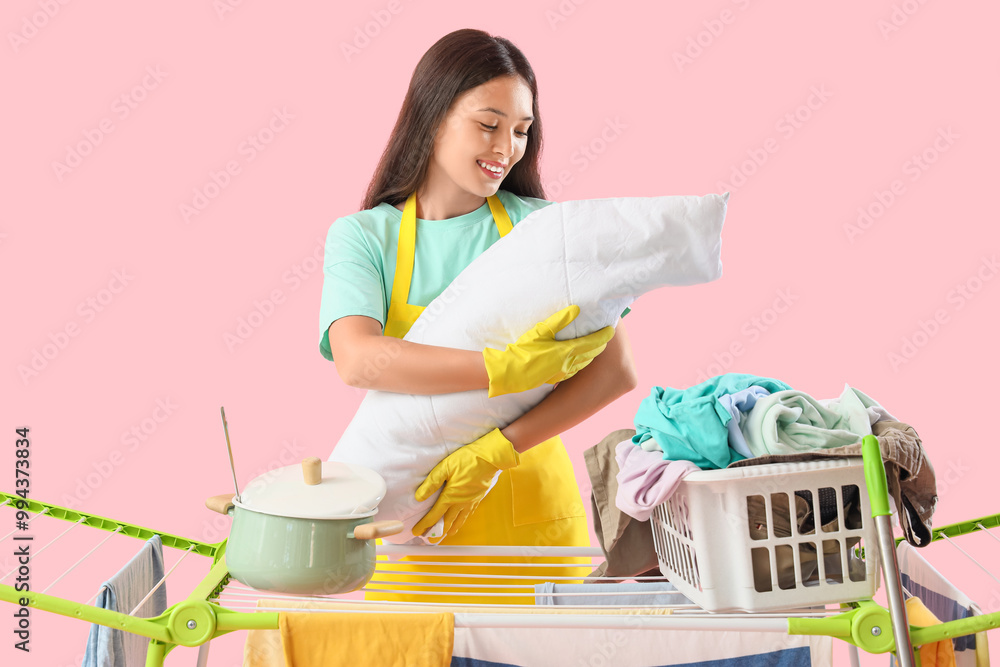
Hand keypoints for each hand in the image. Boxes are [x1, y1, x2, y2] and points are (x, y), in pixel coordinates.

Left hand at [412, 428, 518, 538]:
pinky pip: (468, 514)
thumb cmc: (468, 460)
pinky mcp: (478, 497)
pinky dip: (463, 520)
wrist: (490, 457)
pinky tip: (462, 519)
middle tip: (430, 539)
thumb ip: (431, 483)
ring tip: (446, 534)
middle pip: (447, 522)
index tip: (416, 531)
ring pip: (459, 520)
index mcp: (450, 496)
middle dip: (437, 531)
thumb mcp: (445, 467)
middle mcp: (461, 503)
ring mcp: (471, 501)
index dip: (424, 525)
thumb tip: (419, 497)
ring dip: (451, 528)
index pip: (434, 515)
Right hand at [482, 305, 614, 397]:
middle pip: (591, 353)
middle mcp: (568, 363)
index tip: (611, 329)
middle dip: (600, 344)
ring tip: (595, 346)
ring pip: (585, 362)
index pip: (591, 342)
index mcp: (566, 350)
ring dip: (592, 354)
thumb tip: (575, 309)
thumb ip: (559, 320)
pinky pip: (575, 369)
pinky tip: (579, 359)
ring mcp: (563, 372)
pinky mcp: (556, 378)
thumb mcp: (540, 331)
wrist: (512, 372)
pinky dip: (582, 362)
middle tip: (605, 336)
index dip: (603, 335)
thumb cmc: (524, 350)